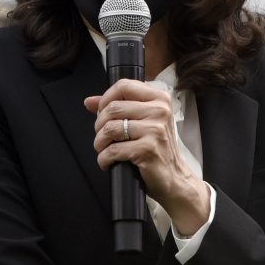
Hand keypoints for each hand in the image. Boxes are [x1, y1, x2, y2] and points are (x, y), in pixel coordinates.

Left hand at [84, 78, 205, 233]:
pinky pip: (113, 149)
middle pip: (113, 108)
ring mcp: (155, 130)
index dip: (105, 98)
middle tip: (102, 137)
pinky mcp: (148, 149)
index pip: (124, 86)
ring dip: (100, 142)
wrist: (174, 178)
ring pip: (110, 128)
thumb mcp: (143, 122)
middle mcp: (160, 111)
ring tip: (103, 149)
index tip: (101, 112)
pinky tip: (108, 162)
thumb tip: (89, 101)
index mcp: (160, 99)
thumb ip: (118, 107)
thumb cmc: (157, 149)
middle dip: (99, 124)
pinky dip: (104, 158)